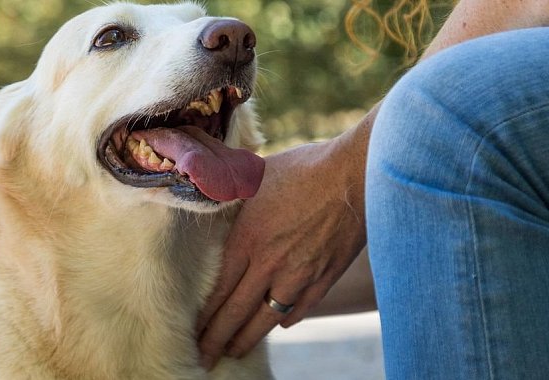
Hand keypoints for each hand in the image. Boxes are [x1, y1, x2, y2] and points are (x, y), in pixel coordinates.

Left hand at [195, 112, 372, 368]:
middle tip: (205, 357)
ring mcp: (300, 276)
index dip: (203, 316)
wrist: (357, 175)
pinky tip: (276, 324)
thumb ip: (231, 196)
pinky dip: (284, 320)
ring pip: (267, 320)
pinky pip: (299, 310)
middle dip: (217, 340)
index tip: (191, 331)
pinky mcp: (325, 279)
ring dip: (247, 339)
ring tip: (234, 350)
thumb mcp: (256, 177)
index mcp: (247, 239)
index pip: (217, 291)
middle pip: (236, 314)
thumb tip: (207, 194)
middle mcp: (270, 264)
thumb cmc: (304, 168)